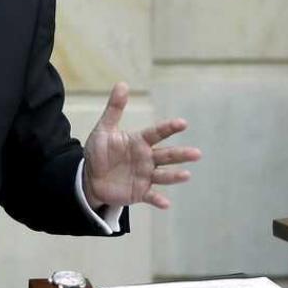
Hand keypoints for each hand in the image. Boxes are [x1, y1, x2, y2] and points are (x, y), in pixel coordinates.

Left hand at [83, 82, 201, 208]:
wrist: (90, 177)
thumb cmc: (99, 152)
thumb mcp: (104, 129)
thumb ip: (114, 109)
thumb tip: (122, 83)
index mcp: (140, 142)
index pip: (157, 133)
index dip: (169, 128)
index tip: (182, 123)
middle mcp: (147, 158)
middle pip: (166, 155)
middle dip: (181, 154)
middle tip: (197, 153)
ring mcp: (145, 176)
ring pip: (163, 175)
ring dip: (175, 176)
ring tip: (186, 175)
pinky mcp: (139, 192)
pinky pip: (151, 196)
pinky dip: (158, 200)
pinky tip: (166, 203)